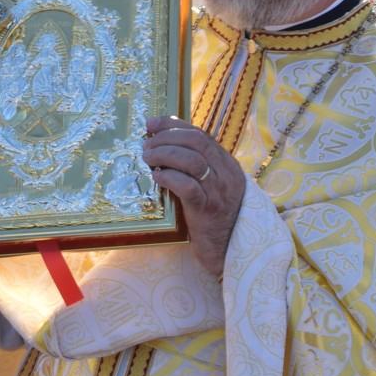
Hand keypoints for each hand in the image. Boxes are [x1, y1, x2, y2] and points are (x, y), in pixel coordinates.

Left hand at [144, 117, 245, 279]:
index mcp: (227, 165)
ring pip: (193, 161)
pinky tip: (157, 177)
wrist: (229, 251)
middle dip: (167, 138)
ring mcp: (218, 192)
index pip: (201, 135)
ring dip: (165, 154)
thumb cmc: (214, 219)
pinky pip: (188, 187)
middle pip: (196, 142)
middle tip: (147, 144)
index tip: (151, 123)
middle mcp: (226, 175)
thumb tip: (165, 146)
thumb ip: (197, 168)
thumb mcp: (212, 188)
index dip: (174, 125)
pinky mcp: (207, 210)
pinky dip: (170, 178)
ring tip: (148, 158)